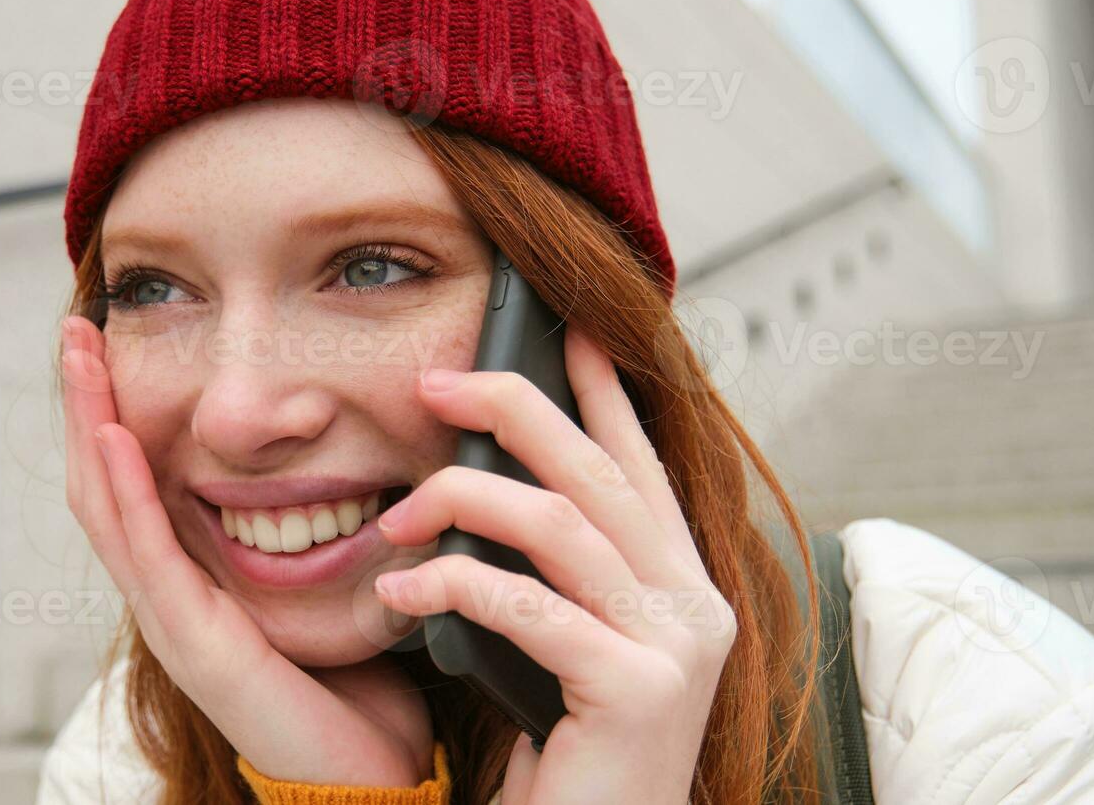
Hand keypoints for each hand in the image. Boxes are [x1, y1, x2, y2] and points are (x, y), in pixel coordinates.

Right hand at [58, 315, 435, 786]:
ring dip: (90, 426)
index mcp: (193, 580)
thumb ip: (330, 521)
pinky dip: (126, 494)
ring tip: (81, 359)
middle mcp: (168, 597)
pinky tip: (115, 439)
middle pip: (102, 484)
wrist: (371, 769)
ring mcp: (172, 622)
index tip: (106, 338)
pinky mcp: (194, 646)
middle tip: (75, 328)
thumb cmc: (361, 681)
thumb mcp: (337, 580)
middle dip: (85, 401)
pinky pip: (147, 557)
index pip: (133, 480)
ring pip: (108, 509)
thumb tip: (360, 445)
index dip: (112, 409)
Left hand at [369, 324, 734, 802]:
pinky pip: (528, 608)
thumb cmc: (568, 767)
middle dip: (514, 412)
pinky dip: (452, 587)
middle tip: (433, 385)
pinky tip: (398, 593)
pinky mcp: (636, 692)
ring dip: (464, 503)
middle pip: (600, 474)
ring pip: (563, 527)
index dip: (604, 396)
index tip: (563, 331)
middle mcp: (697, 608)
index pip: (641, 470)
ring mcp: (677, 649)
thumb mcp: (561, 655)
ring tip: (395, 516)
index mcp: (685, 591)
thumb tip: (482, 493)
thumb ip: (554, 583)